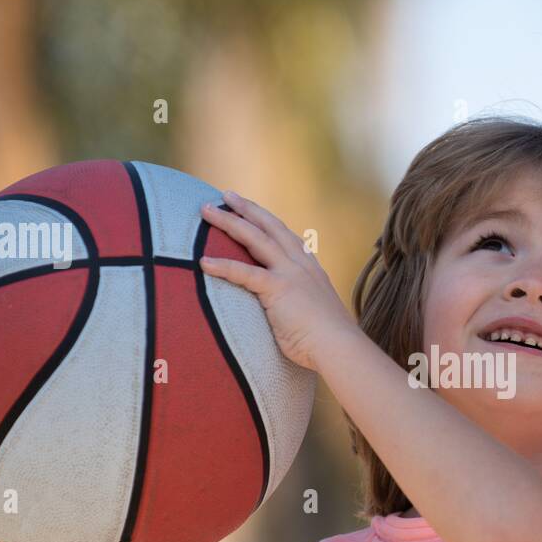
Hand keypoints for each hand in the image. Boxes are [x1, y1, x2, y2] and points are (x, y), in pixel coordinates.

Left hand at [198, 191, 358, 371]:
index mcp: (310, 268)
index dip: (267, 220)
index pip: (285, 236)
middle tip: (225, 194)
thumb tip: (291, 314)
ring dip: (229, 222)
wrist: (339, 347)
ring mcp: (290, 273)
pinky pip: (245, 273)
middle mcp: (301, 264)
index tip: (251, 210)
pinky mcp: (278, 288)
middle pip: (269, 226)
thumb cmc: (328, 341)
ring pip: (255, 239)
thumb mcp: (315, 314)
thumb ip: (301, 305)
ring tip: (207, 210)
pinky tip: (202, 262)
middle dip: (246, 208)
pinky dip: (223, 266)